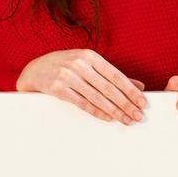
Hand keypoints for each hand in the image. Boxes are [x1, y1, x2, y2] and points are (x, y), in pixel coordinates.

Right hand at [15, 49, 145, 122]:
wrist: (34, 70)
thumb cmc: (65, 67)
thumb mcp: (88, 65)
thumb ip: (112, 74)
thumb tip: (138, 85)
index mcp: (90, 56)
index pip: (116, 75)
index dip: (131, 90)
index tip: (143, 102)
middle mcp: (80, 64)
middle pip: (109, 88)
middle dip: (126, 104)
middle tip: (138, 116)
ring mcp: (67, 76)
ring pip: (97, 97)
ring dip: (114, 111)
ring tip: (126, 120)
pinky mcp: (58, 88)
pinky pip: (82, 103)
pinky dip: (97, 112)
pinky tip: (108, 118)